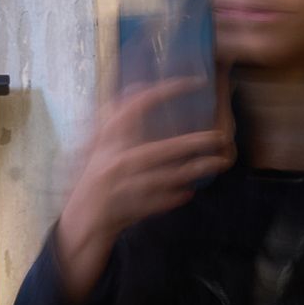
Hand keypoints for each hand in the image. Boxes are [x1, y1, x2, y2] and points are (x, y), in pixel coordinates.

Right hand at [54, 80, 232, 302]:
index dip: (165, 92)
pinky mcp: (134, 208)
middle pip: (160, 151)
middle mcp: (115, 162)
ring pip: (168, 178)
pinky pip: (162, 201)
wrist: (82, 220)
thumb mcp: (101, 144)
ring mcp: (125, 187)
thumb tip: (138, 86)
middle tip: (221, 136)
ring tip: (220, 162)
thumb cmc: (95, 176)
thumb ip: (118, 120)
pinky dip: (176, 197)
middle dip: (192, 144)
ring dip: (196, 170)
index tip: (192, 83)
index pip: (136, 107)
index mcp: (107, 140)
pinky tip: (192, 191)